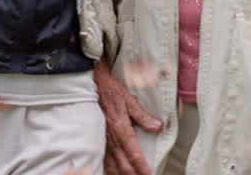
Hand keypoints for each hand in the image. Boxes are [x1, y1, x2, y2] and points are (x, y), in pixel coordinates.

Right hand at [95, 60, 162, 174]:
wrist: (93, 84)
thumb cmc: (111, 91)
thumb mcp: (129, 100)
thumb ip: (142, 115)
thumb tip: (157, 126)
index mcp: (120, 128)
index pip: (133, 152)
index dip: (141, 166)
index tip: (148, 174)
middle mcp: (111, 137)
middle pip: (123, 163)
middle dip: (133, 174)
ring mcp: (102, 140)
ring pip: (112, 164)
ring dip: (121, 174)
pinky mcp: (97, 139)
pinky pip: (103, 159)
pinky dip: (110, 168)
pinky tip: (114, 172)